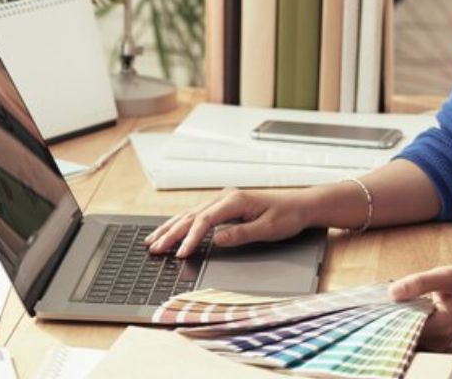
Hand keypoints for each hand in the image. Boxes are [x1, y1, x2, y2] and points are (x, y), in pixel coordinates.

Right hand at [144, 187, 313, 257]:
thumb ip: (241, 234)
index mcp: (235, 201)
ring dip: (171, 228)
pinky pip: (196, 215)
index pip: (204, 220)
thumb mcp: (268, 229)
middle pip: (191, 216)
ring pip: (189, 214)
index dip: (190, 238)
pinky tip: (170, 231)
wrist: (299, 206)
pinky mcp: (223, 206)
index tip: (180, 253)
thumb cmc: (286, 216)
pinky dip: (181, 224)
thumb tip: (217, 239)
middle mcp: (225, 198)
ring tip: (152, 241)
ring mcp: (223, 200)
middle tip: (154, 248)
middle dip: (171, 233)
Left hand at [389, 264, 451, 350]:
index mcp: (440, 328)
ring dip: (401, 312)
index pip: (403, 327)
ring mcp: (436, 341)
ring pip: (407, 329)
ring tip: (406, 294)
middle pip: (403, 330)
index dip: (392, 311)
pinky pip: (413, 327)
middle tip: (396, 291)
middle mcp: (437, 340)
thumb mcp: (446, 276)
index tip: (389, 296)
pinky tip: (412, 300)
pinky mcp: (435, 336)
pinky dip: (408, 314)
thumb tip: (392, 293)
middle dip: (395, 311)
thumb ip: (420, 283)